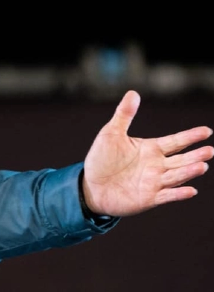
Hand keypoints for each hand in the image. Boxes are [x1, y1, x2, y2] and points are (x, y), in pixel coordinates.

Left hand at [81, 91, 212, 215]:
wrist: (90, 186)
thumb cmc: (101, 160)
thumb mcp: (110, 134)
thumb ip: (124, 115)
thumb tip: (133, 93)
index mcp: (152, 149)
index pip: (176, 141)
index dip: (191, 137)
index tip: (206, 131)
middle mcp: (157, 165)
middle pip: (181, 159)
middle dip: (195, 155)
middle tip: (210, 151)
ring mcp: (154, 182)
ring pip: (176, 176)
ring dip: (189, 172)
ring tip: (202, 166)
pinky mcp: (148, 198)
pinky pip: (166, 196)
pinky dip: (178, 194)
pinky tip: (190, 190)